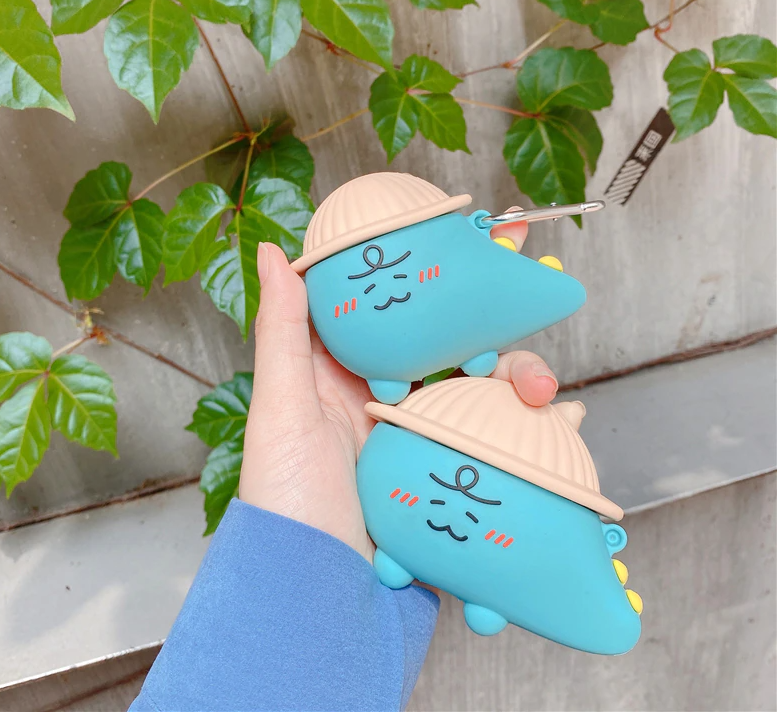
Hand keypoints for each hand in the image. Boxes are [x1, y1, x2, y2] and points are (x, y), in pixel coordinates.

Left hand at [239, 215, 558, 563]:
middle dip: (504, 331)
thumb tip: (272, 251)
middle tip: (539, 311)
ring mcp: (426, 448)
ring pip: (488, 401)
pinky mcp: (451, 488)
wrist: (314, 605)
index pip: (407, 308)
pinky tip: (567, 437)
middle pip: (460, 352)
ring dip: (527, 391)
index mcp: (351, 377)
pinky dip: (539, 445)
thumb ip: (283, 331)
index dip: (448, 268)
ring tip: (551, 399)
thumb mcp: (281, 411)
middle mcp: (392, 407)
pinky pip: (502, 455)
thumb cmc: (286, 508)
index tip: (493, 232)